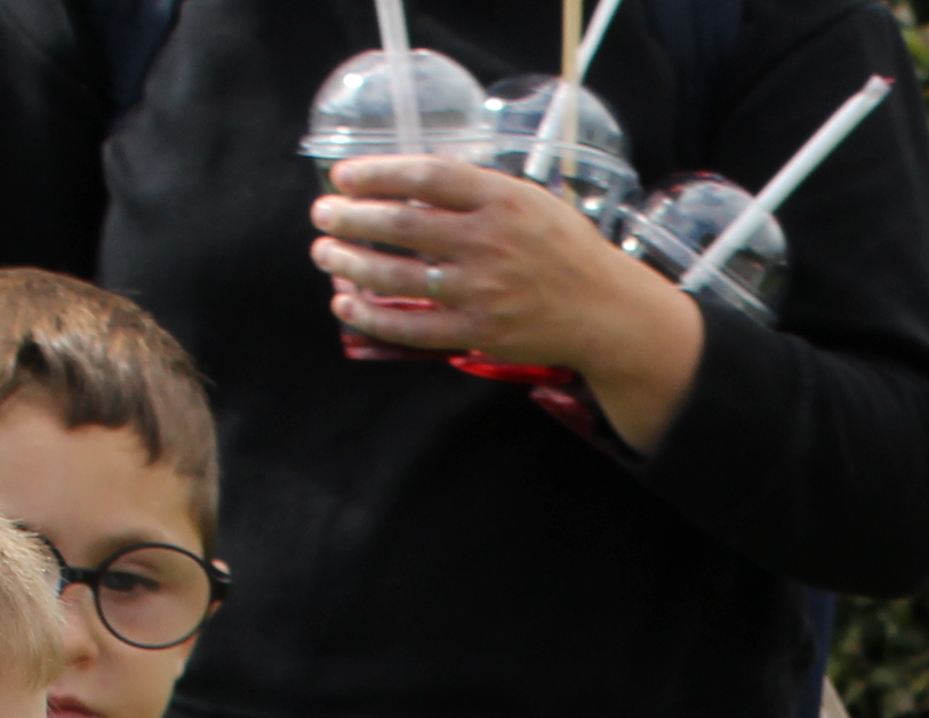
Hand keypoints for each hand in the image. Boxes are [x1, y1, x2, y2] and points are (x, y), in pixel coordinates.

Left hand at [311, 157, 711, 447]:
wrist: (604, 310)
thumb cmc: (563, 249)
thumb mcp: (527, 200)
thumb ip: (474, 189)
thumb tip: (410, 182)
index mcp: (501, 199)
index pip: (424, 177)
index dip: (376, 174)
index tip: (344, 176)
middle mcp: (488, 242)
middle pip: (400, 224)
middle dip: (350, 217)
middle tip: (324, 214)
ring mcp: (481, 291)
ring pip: (396, 275)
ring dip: (350, 263)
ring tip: (325, 254)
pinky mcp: (478, 332)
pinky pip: (412, 326)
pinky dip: (372, 316)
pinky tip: (347, 304)